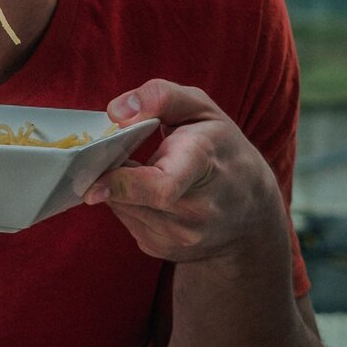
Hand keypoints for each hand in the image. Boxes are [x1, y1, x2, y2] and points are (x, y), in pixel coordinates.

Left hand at [83, 79, 283, 263]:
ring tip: (142, 170)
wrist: (252, 211)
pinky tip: (148, 192)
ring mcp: (182, 237)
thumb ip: (159, 96)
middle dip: (112, 175)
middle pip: (131, 197)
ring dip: (118, 187)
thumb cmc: (222, 149)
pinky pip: (127, 221)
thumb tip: (115, 112)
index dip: (121, 184)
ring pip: (122, 208)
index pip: (162, 186)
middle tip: (113, 154)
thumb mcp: (201, 108)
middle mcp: (196, 209)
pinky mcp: (166, 251)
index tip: (94, 182)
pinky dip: (127, 203)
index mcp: (204, 163)